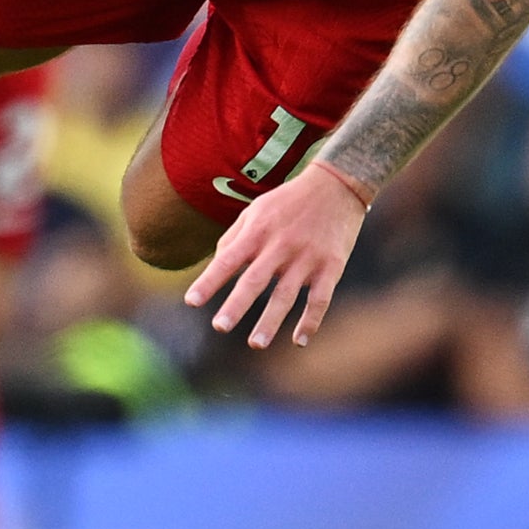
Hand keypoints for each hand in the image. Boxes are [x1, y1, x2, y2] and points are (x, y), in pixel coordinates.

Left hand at [184, 162, 370, 349]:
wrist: (337, 185)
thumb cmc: (288, 201)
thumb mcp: (256, 209)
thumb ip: (234, 236)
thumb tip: (217, 265)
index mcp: (258, 231)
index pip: (228, 259)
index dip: (209, 281)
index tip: (191, 302)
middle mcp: (280, 245)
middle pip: (255, 280)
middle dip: (237, 304)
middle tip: (219, 326)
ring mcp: (307, 257)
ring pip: (286, 295)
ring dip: (271, 321)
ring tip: (256, 343)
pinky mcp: (331, 266)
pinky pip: (320, 299)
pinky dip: (310, 321)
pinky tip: (299, 340)